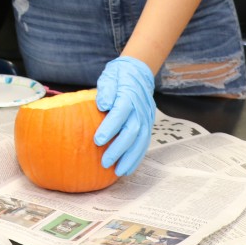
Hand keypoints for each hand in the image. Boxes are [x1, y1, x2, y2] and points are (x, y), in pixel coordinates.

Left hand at [93, 55, 156, 175]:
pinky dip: (137, 157)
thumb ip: (106, 89)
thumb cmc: (119, 76)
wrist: (138, 72)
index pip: (120, 112)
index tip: (97, 141)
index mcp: (129, 94)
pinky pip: (145, 142)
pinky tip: (127, 168)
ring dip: (130, 158)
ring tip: (118, 172)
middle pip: (132, 130)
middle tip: (105, 162)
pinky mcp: (148, 123)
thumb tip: (103, 104)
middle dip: (119, 148)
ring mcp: (147, 116)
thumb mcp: (110, 76)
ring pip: (142, 140)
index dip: (110, 127)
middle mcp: (141, 107)